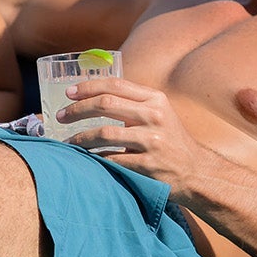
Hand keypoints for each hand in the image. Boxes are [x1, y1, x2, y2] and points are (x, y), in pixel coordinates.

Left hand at [57, 78, 206, 191]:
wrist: (197, 171)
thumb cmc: (171, 141)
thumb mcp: (159, 113)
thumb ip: (134, 103)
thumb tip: (93, 95)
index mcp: (155, 99)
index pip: (115, 84)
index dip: (87, 87)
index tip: (68, 93)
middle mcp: (155, 116)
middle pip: (105, 104)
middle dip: (77, 110)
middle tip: (60, 117)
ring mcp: (152, 140)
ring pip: (104, 133)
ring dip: (80, 137)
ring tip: (68, 142)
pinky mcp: (148, 164)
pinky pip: (111, 158)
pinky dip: (94, 158)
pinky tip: (84, 158)